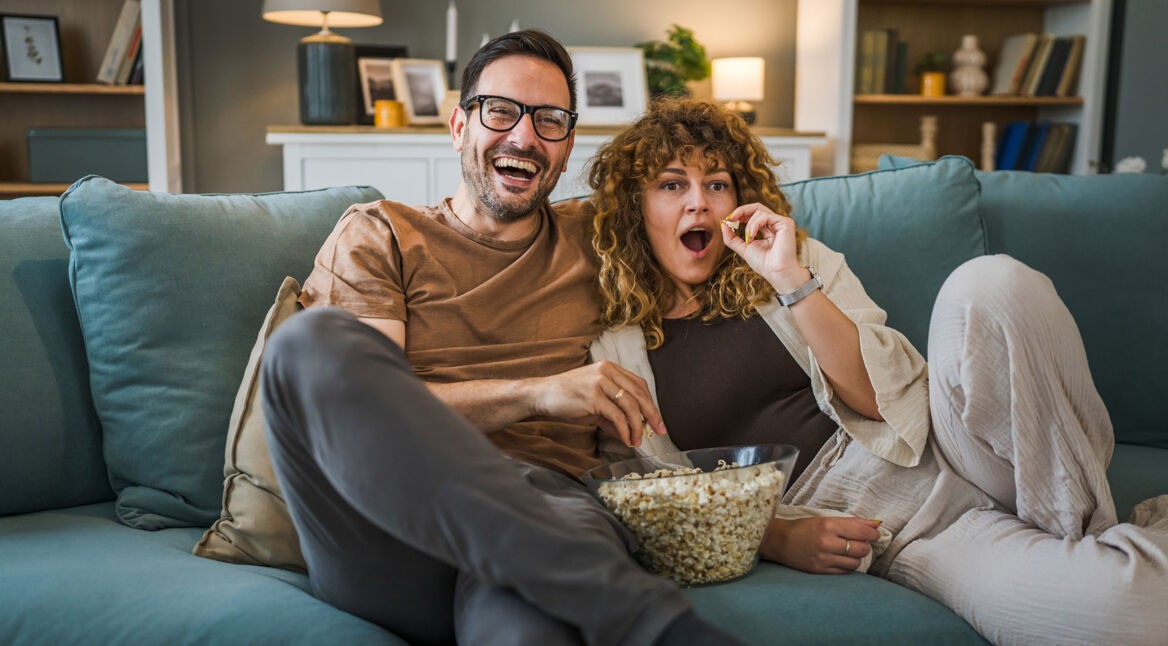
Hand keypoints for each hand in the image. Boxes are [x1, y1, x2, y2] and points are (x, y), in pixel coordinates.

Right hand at [530, 361, 665, 447]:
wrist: (542, 395)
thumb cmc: (568, 398)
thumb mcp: (596, 404)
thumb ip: (615, 417)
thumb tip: (631, 434)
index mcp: (610, 368)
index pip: (639, 385)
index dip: (651, 403)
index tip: (657, 421)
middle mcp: (607, 371)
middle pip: (639, 394)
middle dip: (652, 415)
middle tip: (659, 431)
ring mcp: (599, 383)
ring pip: (630, 406)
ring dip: (637, 427)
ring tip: (637, 441)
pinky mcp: (592, 396)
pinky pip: (616, 416)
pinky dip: (624, 430)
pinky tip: (626, 439)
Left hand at [721, 203, 809, 292]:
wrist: (776, 273)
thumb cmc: (764, 263)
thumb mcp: (743, 248)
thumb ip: (732, 237)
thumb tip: (723, 223)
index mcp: (767, 228)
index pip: (753, 213)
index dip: (740, 214)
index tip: (728, 220)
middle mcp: (775, 223)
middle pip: (757, 207)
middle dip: (741, 210)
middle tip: (730, 218)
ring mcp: (781, 222)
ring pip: (759, 211)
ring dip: (748, 225)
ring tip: (748, 239)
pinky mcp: (786, 223)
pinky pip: (764, 216)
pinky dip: (754, 225)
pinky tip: (752, 236)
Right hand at [759, 516, 881, 573]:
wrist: (779, 541)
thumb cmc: (804, 527)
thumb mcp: (826, 519)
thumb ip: (851, 522)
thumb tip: (875, 524)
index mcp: (828, 525)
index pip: (862, 532)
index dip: (873, 534)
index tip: (874, 534)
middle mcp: (826, 542)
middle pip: (861, 549)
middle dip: (864, 546)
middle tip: (859, 542)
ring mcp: (823, 558)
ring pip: (855, 562)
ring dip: (856, 557)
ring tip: (848, 552)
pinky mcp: (820, 570)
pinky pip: (844, 571)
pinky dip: (846, 565)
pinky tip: (840, 559)